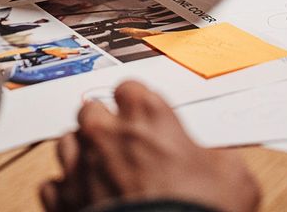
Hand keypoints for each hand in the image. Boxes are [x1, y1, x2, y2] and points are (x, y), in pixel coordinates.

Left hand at [41, 81, 259, 211]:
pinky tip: (82, 198)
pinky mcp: (63, 200)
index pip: (130, 87)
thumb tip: (221, 163)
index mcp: (148, 116)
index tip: (144, 116)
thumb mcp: (234, 178)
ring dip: (80, 152)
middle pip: (90, 109)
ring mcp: (81, 165)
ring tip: (98, 169)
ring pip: (65, 142)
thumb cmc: (197, 210)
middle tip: (121, 143)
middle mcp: (107, 133)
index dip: (136, 103)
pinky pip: (52, 185)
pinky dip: (65, 191)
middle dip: (103, 123)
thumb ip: (220, 159)